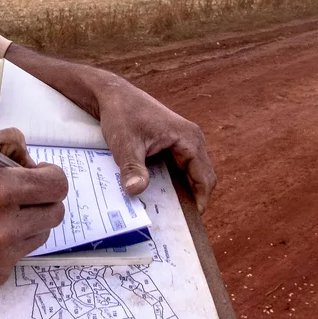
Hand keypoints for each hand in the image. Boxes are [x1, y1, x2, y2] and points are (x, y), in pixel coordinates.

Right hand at [0, 128, 67, 301]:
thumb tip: (30, 156)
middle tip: (24, 192)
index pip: (57, 184)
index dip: (52, 175)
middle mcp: (6, 227)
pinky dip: (13, 241)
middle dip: (45, 198)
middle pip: (56, 211)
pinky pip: (21, 253)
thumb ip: (6, 142)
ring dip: (32, 219)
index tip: (38, 173)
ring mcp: (3, 254)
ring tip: (3, 212)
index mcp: (0, 191)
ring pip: (42, 233)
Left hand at [98, 81, 215, 213]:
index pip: (205, 178)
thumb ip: (133, 167)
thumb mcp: (125, 143)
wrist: (113, 94)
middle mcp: (191, 139)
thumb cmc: (122, 114)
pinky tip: (155, 193)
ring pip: (189, 174)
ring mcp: (182, 140)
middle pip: (200, 178)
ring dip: (180, 191)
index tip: (188, 224)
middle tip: (174, 223)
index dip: (200, 202)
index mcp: (189, 139)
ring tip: (165, 212)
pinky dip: (171, 182)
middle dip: (190, 200)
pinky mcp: (171, 142)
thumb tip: (135, 191)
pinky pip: (178, 167)